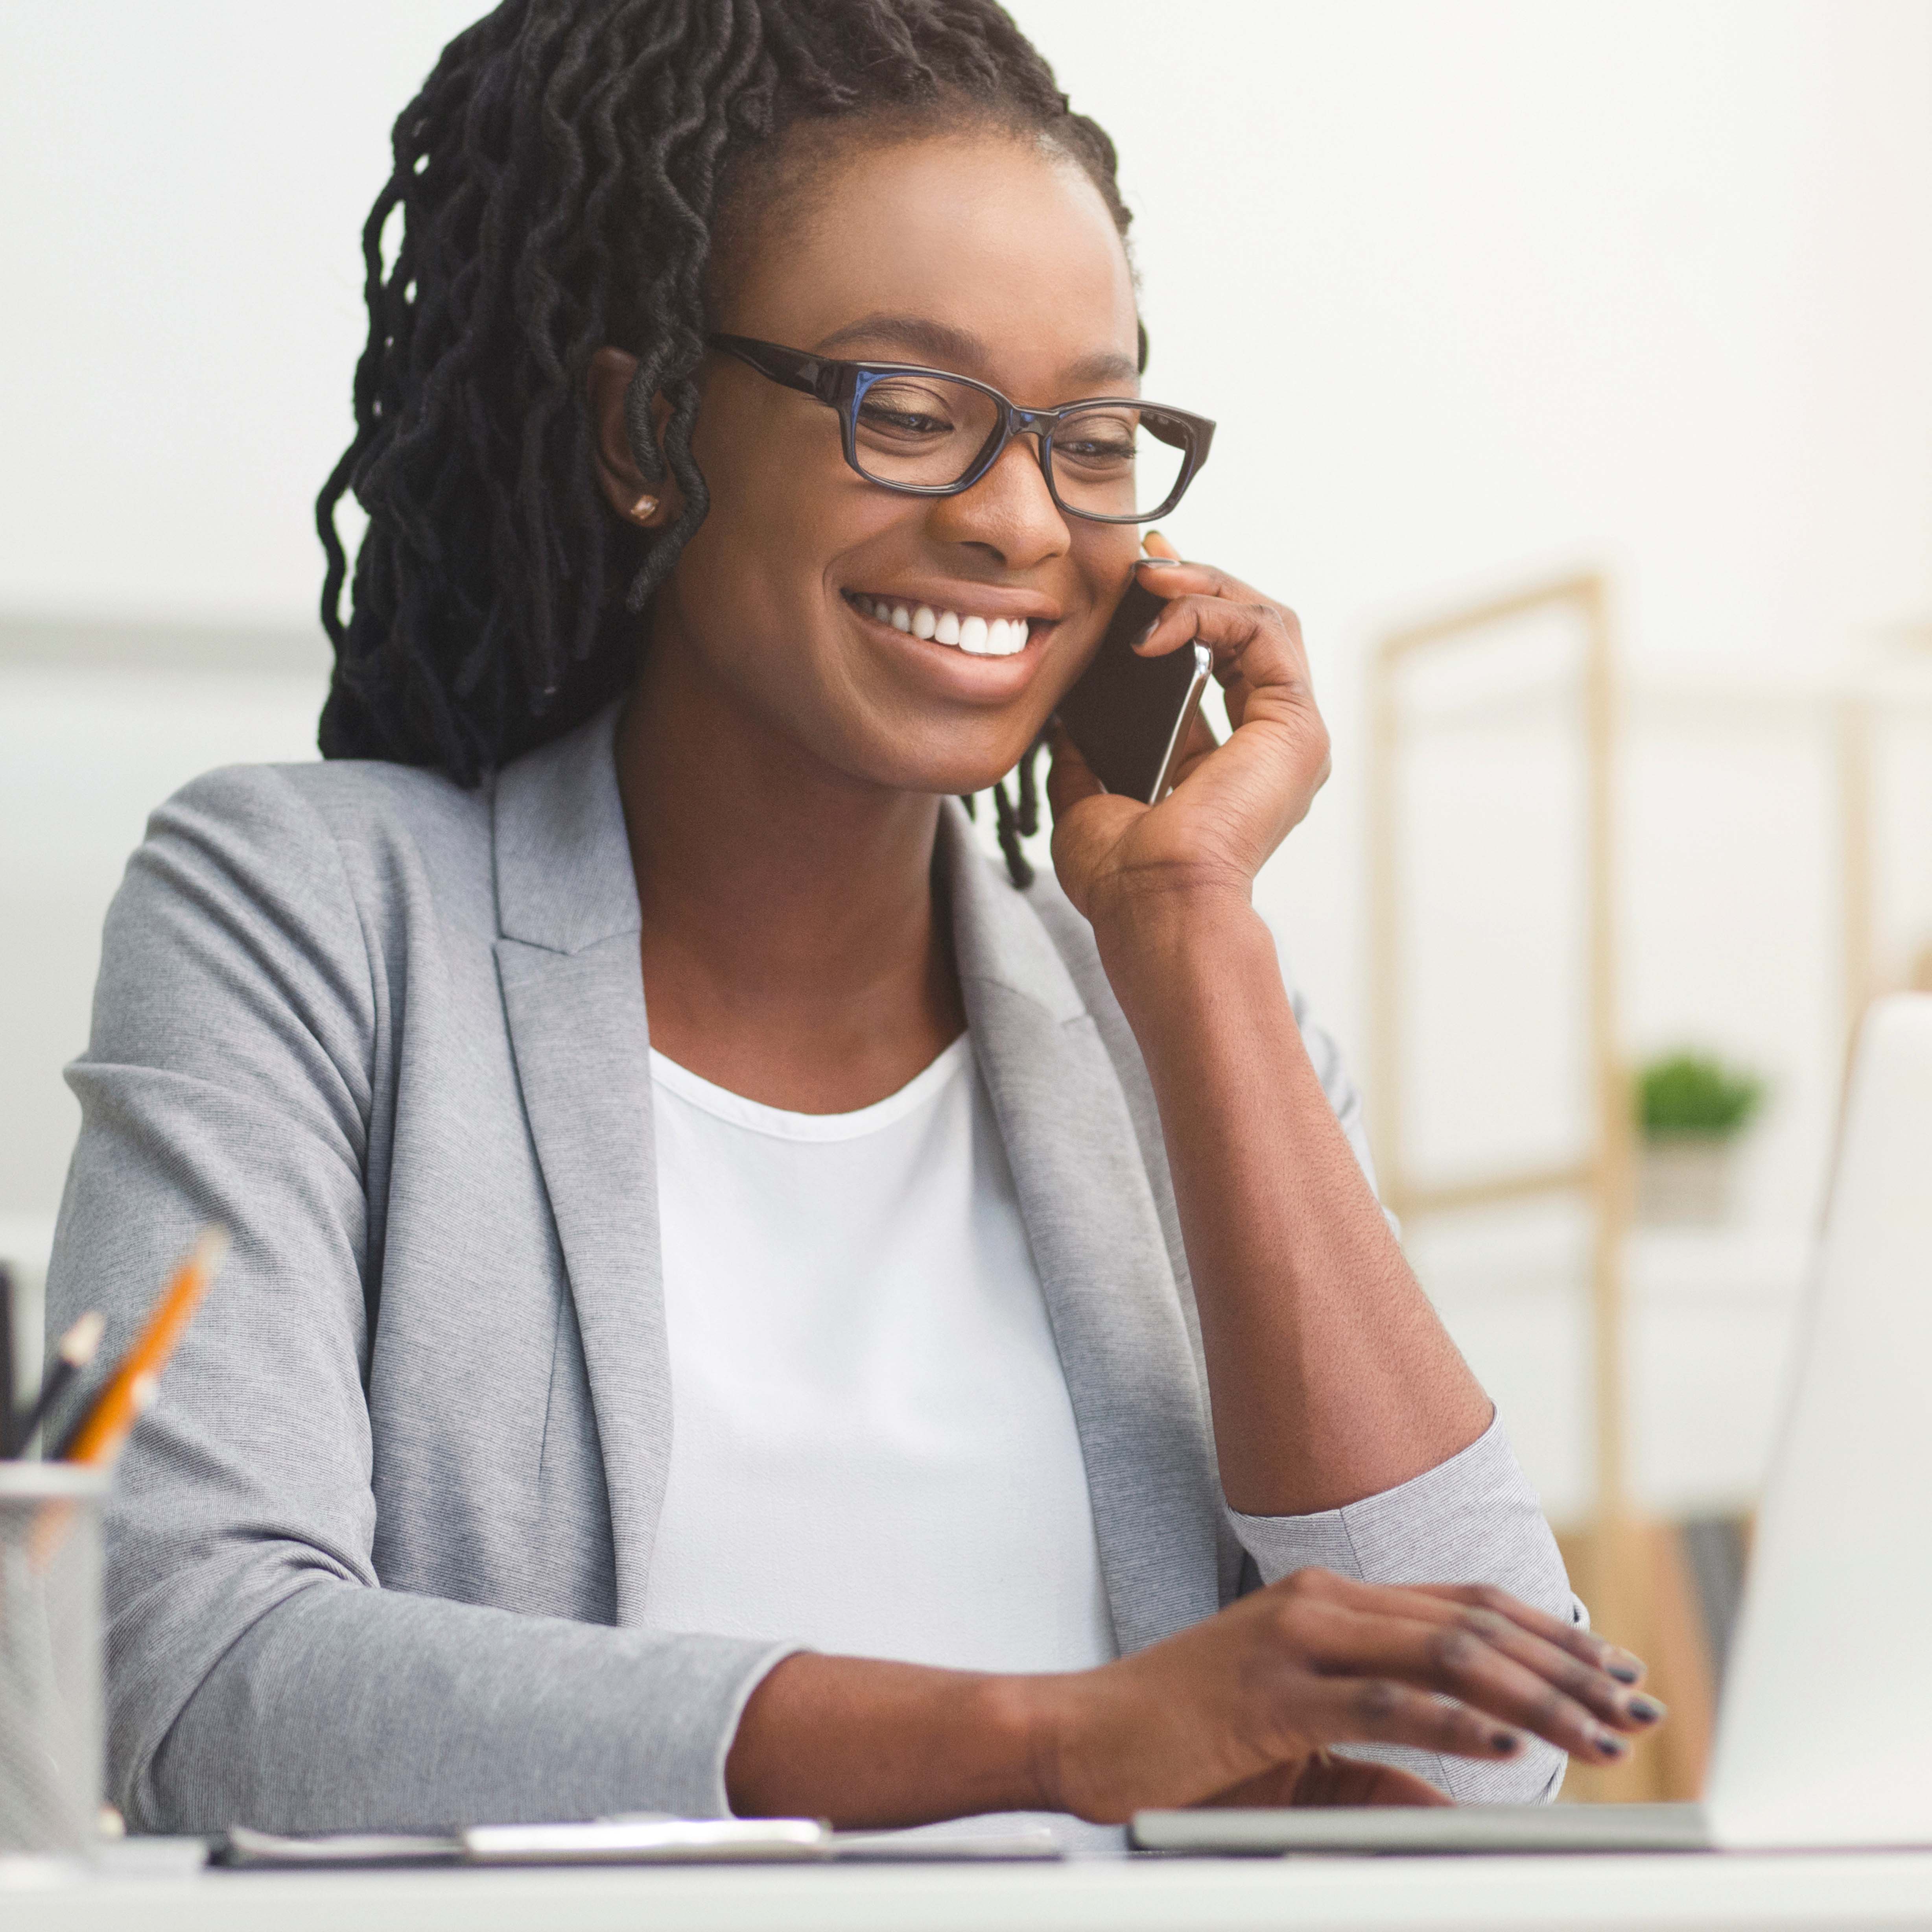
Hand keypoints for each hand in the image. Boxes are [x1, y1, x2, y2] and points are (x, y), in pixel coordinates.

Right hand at [1029, 1567, 1658, 1820]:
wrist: (1083, 1734)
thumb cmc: (1187, 1742)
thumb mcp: (1301, 1741)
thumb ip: (1379, 1752)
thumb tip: (1464, 1782)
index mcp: (1330, 1601)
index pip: (1464, 1604)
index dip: (1548, 1634)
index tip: (1614, 1670)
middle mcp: (1320, 1601)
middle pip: (1471, 1621)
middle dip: (1564, 1666)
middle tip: (1635, 1706)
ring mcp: (1293, 1637)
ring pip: (1441, 1652)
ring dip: (1532, 1695)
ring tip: (1598, 1732)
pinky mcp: (1270, 1691)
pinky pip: (1378, 1702)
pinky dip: (1450, 1720)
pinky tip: (1506, 1743)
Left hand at [1047, 533, 1330, 931]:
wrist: (1154, 907)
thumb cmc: (1125, 879)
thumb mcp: (1087, 803)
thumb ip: (1084, 760)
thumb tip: (1062, 724)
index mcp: (1230, 762)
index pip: (1220, 659)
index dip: (1182, 612)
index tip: (1135, 583)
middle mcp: (1271, 745)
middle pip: (1250, 629)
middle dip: (1198, 582)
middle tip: (1146, 558)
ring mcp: (1292, 735)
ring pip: (1265, 619)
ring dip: (1206, 585)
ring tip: (1151, 576)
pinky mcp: (1295, 726)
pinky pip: (1263, 633)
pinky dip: (1212, 611)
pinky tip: (1158, 622)